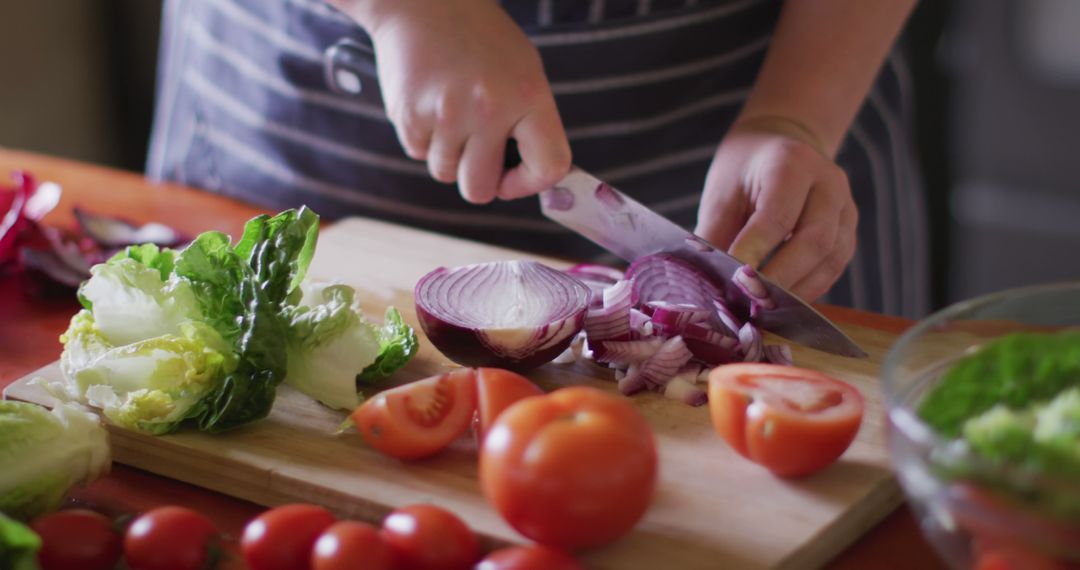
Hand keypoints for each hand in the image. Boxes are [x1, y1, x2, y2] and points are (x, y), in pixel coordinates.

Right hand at [364, 0, 570, 202]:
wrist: (422, 2)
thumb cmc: (480, 38)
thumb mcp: (523, 69)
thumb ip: (530, 122)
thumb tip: (527, 176)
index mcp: (528, 95)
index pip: (548, 166)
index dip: (532, 182)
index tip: (516, 176)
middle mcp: (488, 109)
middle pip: (479, 190)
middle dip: (480, 182)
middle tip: (478, 156)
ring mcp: (445, 114)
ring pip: (445, 173)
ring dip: (449, 156)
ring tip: (452, 117)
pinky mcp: (408, 115)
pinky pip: (417, 153)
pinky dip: (423, 138)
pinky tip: (429, 104)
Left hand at [695, 117, 857, 302]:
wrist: (783, 145)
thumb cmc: (746, 170)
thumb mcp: (723, 191)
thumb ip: (714, 233)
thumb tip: (703, 281)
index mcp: (792, 163)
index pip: (777, 216)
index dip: (755, 252)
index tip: (733, 281)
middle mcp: (829, 184)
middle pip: (815, 240)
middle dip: (781, 278)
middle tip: (750, 304)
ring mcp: (846, 208)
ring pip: (831, 259)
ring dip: (797, 291)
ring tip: (764, 311)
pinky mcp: (850, 231)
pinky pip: (835, 268)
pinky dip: (809, 290)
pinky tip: (783, 304)